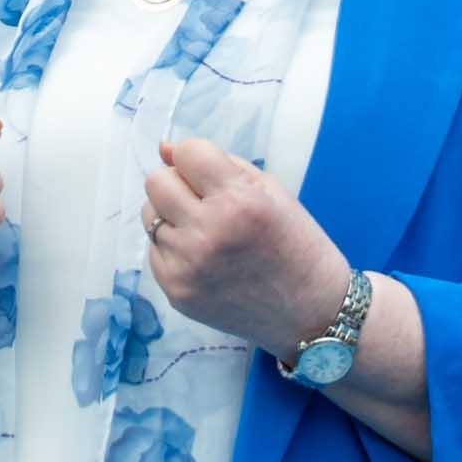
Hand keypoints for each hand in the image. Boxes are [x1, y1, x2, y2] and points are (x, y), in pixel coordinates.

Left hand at [145, 136, 352, 354]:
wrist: (310, 312)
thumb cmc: (298, 246)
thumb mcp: (272, 192)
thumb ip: (220, 164)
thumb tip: (165, 148)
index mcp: (239, 201)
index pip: (186, 153)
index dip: (197, 157)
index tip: (209, 171)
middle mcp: (207, 233)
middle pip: (156, 182)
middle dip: (177, 182)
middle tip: (204, 199)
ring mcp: (187, 266)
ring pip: (150, 216)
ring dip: (173, 216)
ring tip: (207, 232)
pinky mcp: (176, 292)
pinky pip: (155, 251)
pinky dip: (174, 248)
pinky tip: (204, 258)